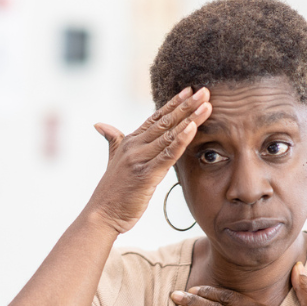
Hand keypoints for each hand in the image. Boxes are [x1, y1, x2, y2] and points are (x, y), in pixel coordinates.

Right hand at [86, 87, 211, 233]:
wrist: (101, 214)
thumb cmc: (111, 192)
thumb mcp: (112, 160)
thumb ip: (112, 140)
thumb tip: (100, 125)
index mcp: (129, 142)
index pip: (155, 118)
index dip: (173, 103)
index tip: (189, 90)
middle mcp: (135, 146)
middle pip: (165, 121)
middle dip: (186, 105)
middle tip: (204, 91)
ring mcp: (140, 159)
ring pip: (169, 134)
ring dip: (190, 118)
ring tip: (206, 105)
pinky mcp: (146, 174)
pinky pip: (167, 154)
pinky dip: (181, 140)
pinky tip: (193, 128)